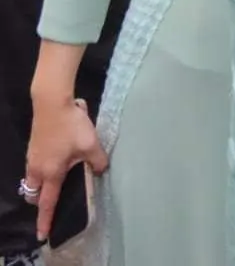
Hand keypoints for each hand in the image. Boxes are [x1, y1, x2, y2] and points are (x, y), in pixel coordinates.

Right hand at [24, 98, 107, 239]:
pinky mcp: (33, 147)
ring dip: (42, 185)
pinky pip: (35, 166)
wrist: (51, 103)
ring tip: (57, 181)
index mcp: (51, 173)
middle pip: (36, 193)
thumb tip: (100, 170)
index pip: (47, 203)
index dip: (45, 219)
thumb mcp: (91, 145)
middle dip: (42, 201)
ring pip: (33, 179)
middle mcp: (37, 169)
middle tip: (55, 202)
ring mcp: (32, 157)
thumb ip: (98, 161)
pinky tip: (57, 159)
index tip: (42, 234)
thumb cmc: (71, 126)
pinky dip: (42, 170)